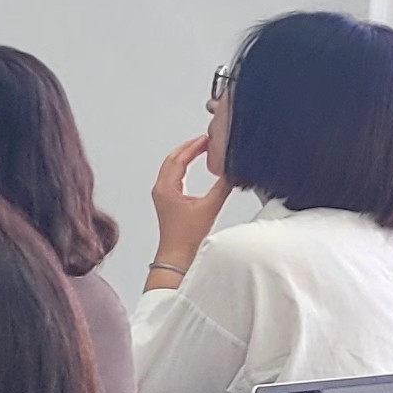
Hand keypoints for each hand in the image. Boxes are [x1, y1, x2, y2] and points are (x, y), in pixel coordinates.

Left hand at [148, 136, 228, 272]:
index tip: (206, 138)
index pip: (178, 159)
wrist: (177, 254)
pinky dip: (182, 166)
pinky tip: (191, 165)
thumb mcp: (209, 207)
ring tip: (200, 147)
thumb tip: (231, 173)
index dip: (193, 146)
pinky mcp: (166, 200)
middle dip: (188, 147)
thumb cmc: (187, 236)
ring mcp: (162, 194)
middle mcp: (161, 189)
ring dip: (184, 155)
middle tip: (204, 139)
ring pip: (170, 167)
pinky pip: (172, 176)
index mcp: (166, 188)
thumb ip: (222, 187)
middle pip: (172, 159)